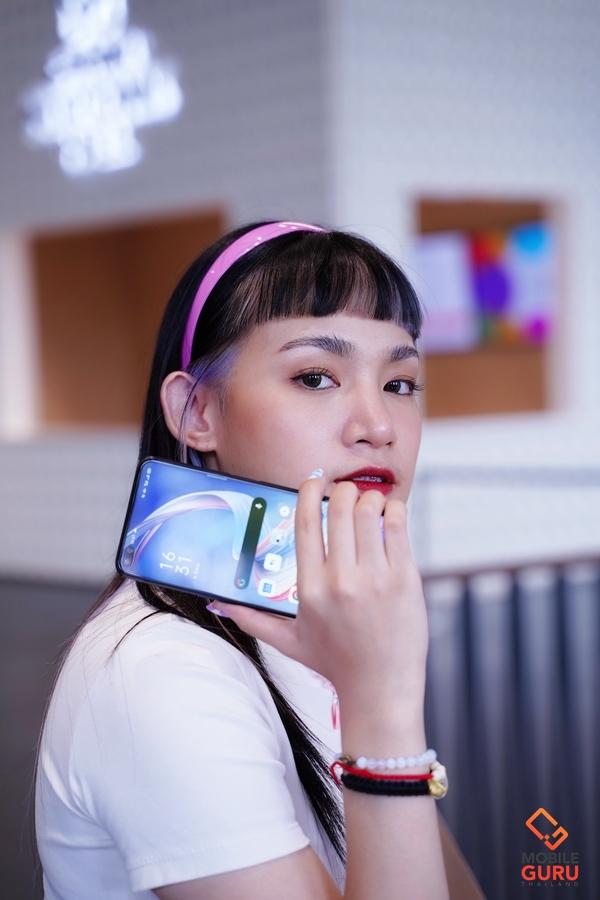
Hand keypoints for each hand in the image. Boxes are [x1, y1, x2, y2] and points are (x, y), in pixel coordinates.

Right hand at [210, 475, 427, 723]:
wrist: (380, 690)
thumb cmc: (335, 664)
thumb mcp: (289, 641)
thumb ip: (252, 618)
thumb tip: (217, 605)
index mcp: (310, 588)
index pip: (305, 522)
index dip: (309, 491)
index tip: (315, 481)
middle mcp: (341, 580)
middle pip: (340, 508)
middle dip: (343, 492)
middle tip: (346, 496)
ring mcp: (376, 578)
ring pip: (370, 510)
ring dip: (369, 499)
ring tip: (369, 507)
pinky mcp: (406, 579)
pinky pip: (398, 526)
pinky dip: (394, 513)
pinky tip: (390, 518)